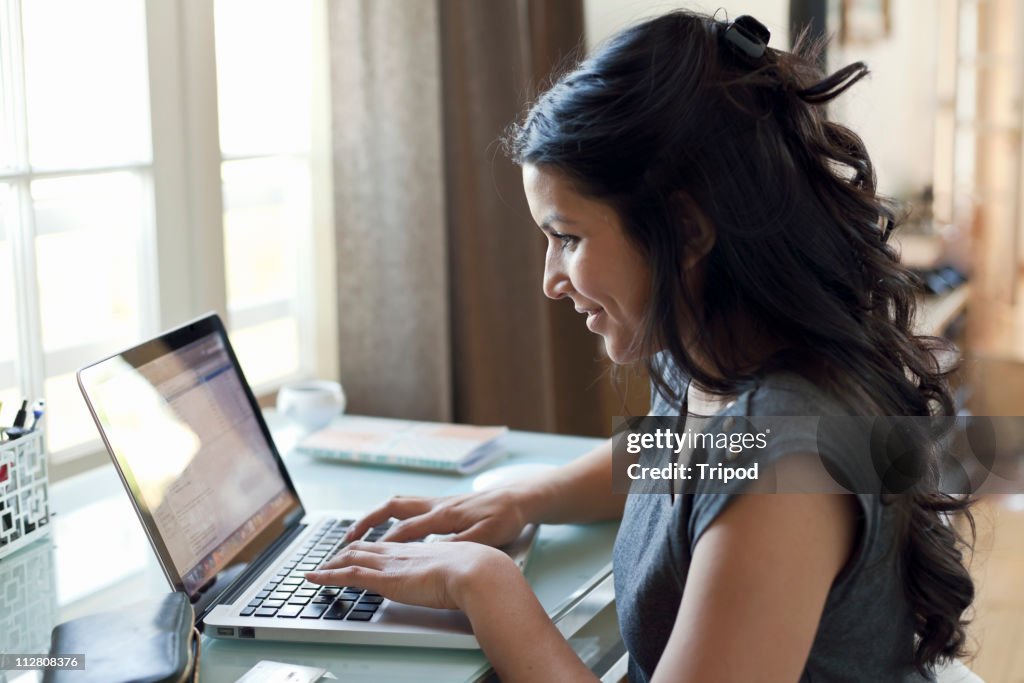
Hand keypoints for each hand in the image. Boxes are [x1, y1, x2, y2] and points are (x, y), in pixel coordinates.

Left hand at [304, 540, 517, 610]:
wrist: (479, 571)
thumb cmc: (480, 570)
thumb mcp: (466, 563)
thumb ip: (455, 565)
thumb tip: (457, 573)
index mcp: (422, 546)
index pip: (391, 541)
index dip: (375, 543)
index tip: (365, 547)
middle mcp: (404, 549)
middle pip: (369, 545)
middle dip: (349, 549)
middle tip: (335, 556)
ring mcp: (393, 562)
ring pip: (354, 556)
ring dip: (334, 561)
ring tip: (318, 568)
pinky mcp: (386, 578)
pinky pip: (349, 574)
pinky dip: (329, 575)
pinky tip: (315, 578)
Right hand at [342, 486, 540, 546]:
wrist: (522, 498)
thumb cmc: (507, 516)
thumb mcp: (488, 535)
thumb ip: (461, 543)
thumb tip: (437, 552)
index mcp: (444, 515)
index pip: (405, 530)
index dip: (383, 544)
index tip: (362, 558)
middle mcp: (437, 505)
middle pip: (392, 508)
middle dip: (367, 522)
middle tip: (347, 538)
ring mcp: (439, 503)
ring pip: (399, 504)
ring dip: (377, 516)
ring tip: (360, 530)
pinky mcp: (445, 504)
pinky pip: (410, 506)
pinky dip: (394, 515)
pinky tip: (392, 526)